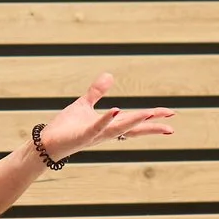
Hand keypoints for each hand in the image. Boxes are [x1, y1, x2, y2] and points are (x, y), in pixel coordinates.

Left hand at [36, 74, 174, 162]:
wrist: (47, 143)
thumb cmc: (66, 127)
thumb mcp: (84, 105)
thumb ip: (96, 92)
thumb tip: (109, 75)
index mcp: (109, 125)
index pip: (134, 120)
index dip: (152, 117)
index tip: (170, 113)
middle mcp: (106, 133)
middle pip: (133, 129)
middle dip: (151, 126)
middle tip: (171, 126)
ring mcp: (95, 135)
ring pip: (119, 129)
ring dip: (134, 121)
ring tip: (150, 113)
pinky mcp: (82, 135)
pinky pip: (96, 127)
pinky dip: (106, 119)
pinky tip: (115, 110)